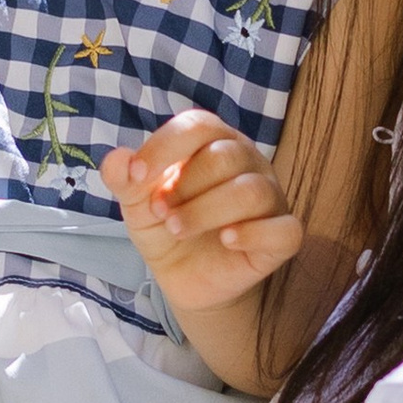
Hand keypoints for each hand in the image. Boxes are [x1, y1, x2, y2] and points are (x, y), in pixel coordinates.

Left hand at [103, 113, 301, 310]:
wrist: (185, 277)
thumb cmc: (167, 224)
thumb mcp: (137, 203)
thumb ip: (124, 179)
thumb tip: (117, 160)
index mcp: (214, 142)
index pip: (199, 125)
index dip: (165, 147)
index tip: (135, 176)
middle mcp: (247, 163)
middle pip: (226, 157)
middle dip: (186, 186)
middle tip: (160, 212)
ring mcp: (270, 199)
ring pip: (252, 191)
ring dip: (207, 211)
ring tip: (178, 229)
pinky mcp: (281, 238)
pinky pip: (285, 230)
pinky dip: (253, 233)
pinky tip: (227, 240)